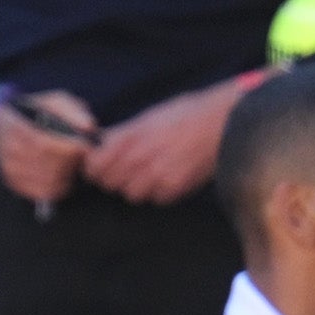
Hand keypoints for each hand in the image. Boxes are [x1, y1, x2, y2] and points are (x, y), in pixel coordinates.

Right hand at [0, 88, 97, 203]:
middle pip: (50, 166)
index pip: (45, 144)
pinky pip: (44, 193)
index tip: (84, 146)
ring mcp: (11, 168)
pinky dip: (58, 186)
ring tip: (69, 163)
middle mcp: (10, 149)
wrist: (4, 126)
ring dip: (67, 175)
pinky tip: (60, 174)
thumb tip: (88, 127)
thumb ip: (72, 111)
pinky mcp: (14, 183)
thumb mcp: (52, 103)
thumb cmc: (35, 113)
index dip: (69, 148)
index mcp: (17, 125)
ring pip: (50, 182)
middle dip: (71, 162)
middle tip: (79, 155)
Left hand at [81, 76, 247, 204]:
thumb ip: (122, 133)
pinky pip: (155, 199)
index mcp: (129, 138)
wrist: (220, 124)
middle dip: (114, 178)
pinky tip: (168, 176)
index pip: (94, 166)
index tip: (100, 165)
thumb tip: (99, 143)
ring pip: (131, 195)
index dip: (95, 167)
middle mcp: (139, 159)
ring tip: (150, 173)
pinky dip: (157, 192)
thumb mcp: (147, 117)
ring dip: (135, 187)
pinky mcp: (174, 189)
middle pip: (109, 184)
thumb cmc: (185, 115)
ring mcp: (156, 177)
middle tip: (127, 168)